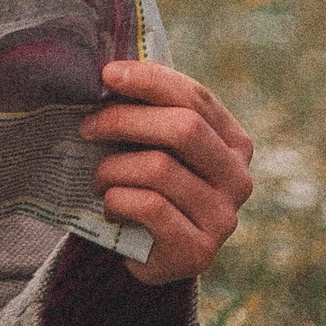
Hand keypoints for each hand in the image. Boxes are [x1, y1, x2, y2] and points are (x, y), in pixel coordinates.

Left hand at [79, 60, 253, 286]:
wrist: (147, 254)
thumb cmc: (146, 185)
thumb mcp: (155, 145)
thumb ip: (150, 111)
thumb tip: (112, 71)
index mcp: (235, 143)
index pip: (196, 98)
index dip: (151, 80)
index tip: (107, 74)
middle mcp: (238, 180)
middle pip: (183, 128)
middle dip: (125, 120)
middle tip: (86, 127)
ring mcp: (223, 218)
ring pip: (159, 169)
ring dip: (112, 168)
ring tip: (97, 178)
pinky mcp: (200, 251)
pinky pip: (149, 206)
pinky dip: (117, 200)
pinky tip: (111, 207)